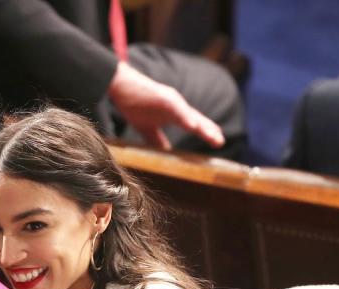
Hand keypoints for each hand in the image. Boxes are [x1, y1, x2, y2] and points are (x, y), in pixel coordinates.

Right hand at [107, 61, 224, 149]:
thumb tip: (164, 153)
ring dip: (202, 126)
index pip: (192, 124)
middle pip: (195, 120)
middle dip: (209, 131)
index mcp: (172, 113)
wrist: (119, 86)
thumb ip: (156, 139)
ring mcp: (170, 100)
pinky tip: (193, 126)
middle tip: (220, 143)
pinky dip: (185, 117)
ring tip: (214, 137)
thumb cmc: (131, 103)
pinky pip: (176, 108)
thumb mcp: (146, 127)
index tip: (216, 141)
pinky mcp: (162, 97)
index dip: (205, 132)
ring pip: (190, 115)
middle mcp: (175, 106)